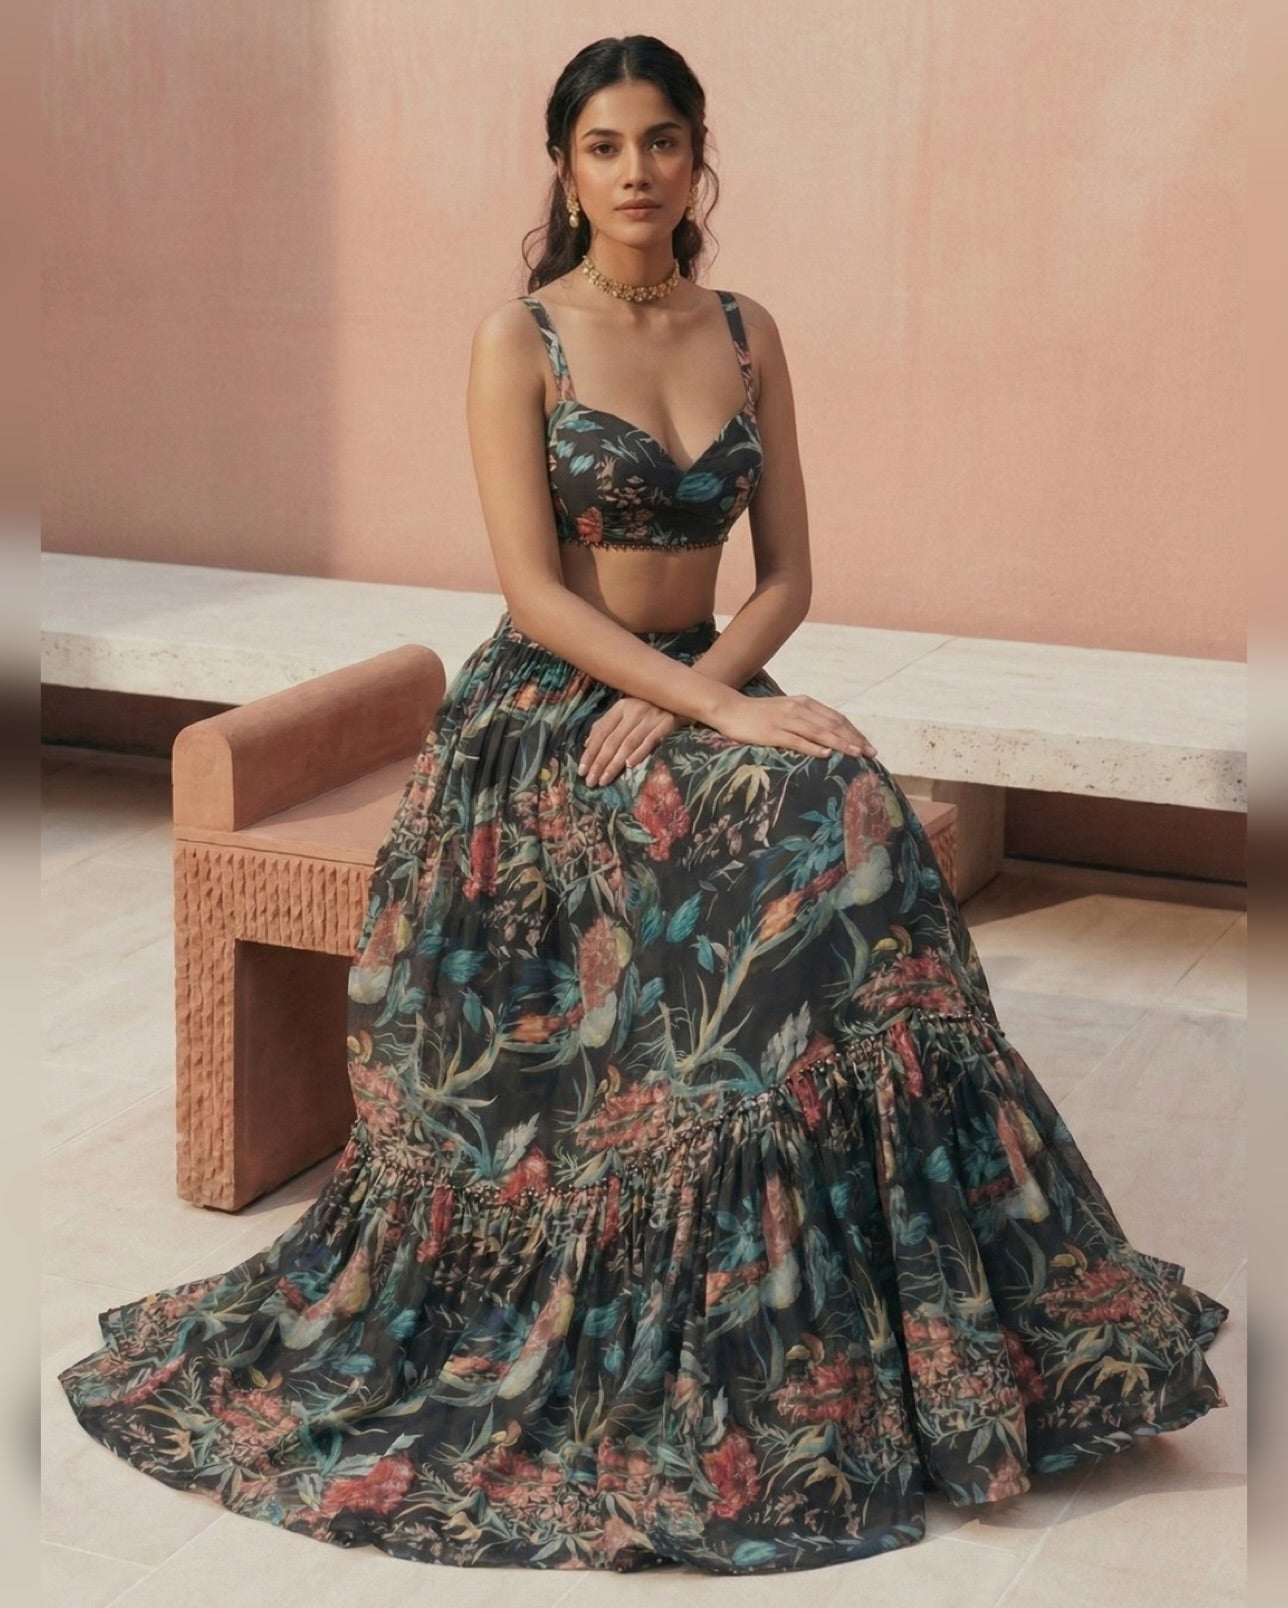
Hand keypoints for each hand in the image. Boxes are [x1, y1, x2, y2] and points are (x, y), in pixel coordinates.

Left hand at [578, 697, 681, 785]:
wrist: (682, 701)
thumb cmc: (651, 711)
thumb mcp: (627, 713)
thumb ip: (607, 725)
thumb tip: (587, 744)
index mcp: (621, 707)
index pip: (601, 732)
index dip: (590, 752)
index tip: (582, 770)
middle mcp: (634, 710)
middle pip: (612, 741)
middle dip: (599, 763)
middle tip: (591, 781)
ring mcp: (651, 717)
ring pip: (628, 743)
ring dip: (614, 763)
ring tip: (604, 779)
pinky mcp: (667, 724)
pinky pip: (650, 741)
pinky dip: (639, 753)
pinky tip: (629, 765)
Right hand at [708, 689, 877, 759]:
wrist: (729, 708)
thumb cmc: (758, 713)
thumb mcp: (786, 711)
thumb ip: (806, 719)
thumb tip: (826, 736)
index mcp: (805, 703)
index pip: (836, 718)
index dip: (854, 732)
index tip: (868, 746)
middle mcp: (799, 709)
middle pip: (833, 725)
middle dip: (854, 739)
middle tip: (871, 754)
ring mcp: (786, 720)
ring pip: (819, 732)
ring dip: (840, 743)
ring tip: (856, 754)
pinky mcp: (773, 732)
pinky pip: (797, 740)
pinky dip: (813, 747)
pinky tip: (826, 754)